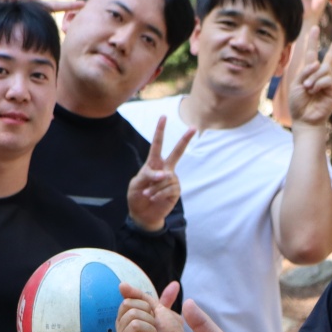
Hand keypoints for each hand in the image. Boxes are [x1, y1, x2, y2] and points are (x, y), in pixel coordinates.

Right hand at [116, 281, 182, 331]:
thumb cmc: (170, 331)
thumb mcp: (157, 308)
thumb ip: (142, 295)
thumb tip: (121, 284)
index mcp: (125, 320)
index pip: (127, 301)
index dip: (146, 307)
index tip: (153, 318)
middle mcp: (120, 331)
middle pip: (129, 310)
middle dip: (148, 317)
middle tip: (154, 330)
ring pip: (133, 322)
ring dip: (150, 329)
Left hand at [126, 117, 193, 232]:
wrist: (142, 214)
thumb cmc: (137, 196)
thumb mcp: (137, 183)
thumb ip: (149, 175)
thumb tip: (166, 174)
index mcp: (154, 164)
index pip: (157, 145)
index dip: (160, 131)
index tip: (163, 117)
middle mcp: (165, 169)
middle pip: (177, 152)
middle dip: (185, 140)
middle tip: (194, 128)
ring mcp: (172, 180)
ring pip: (167, 178)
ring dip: (155, 188)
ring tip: (148, 194)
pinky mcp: (175, 191)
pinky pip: (169, 188)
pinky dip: (159, 194)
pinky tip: (154, 198)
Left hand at [288, 28, 331, 128]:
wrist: (304, 119)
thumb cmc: (298, 104)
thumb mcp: (296, 84)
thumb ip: (305, 72)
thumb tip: (318, 63)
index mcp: (310, 72)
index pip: (312, 53)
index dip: (312, 40)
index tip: (314, 28)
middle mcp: (322, 75)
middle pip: (331, 55)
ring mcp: (329, 82)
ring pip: (323, 69)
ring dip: (312, 78)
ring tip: (308, 89)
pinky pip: (327, 79)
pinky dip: (318, 84)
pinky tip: (314, 91)